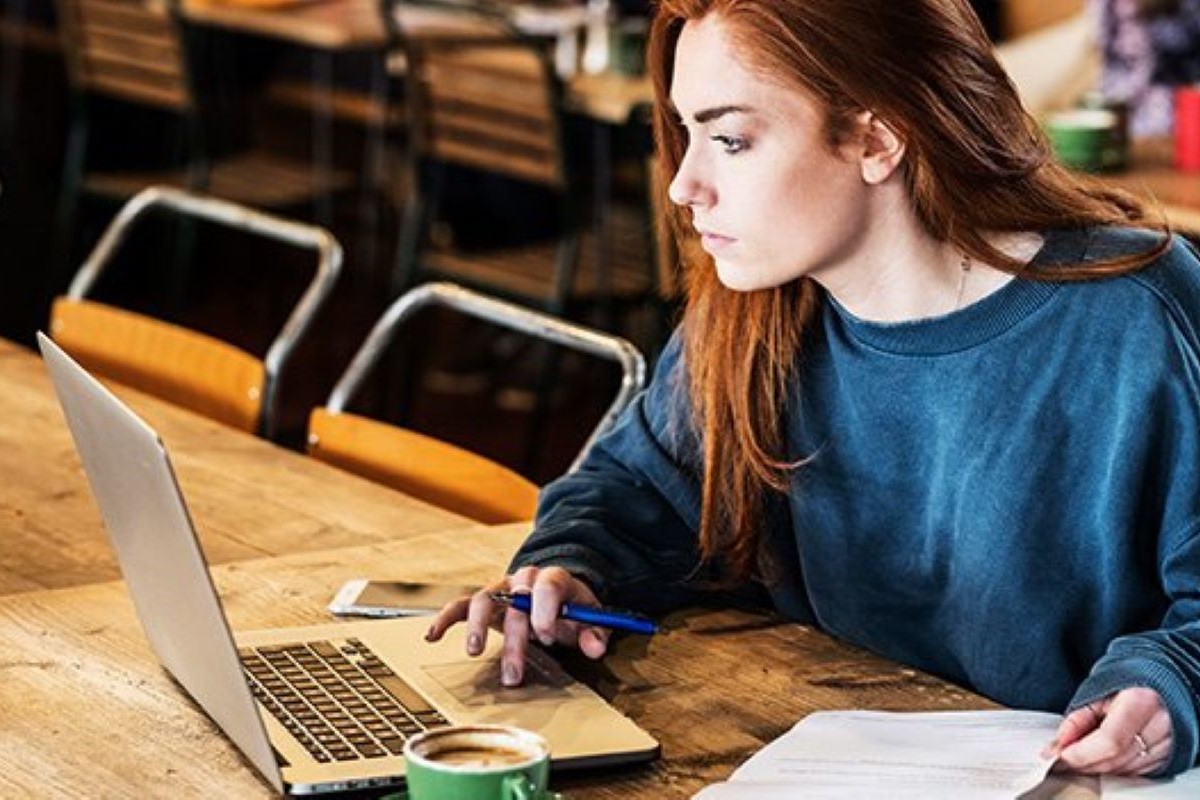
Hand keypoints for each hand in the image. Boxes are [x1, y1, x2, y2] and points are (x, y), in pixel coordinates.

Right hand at [425, 565, 609, 686]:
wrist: (556, 594)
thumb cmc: (573, 609)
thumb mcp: (592, 619)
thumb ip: (595, 633)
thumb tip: (595, 647)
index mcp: (553, 579)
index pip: (548, 586)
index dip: (546, 610)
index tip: (547, 636)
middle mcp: (524, 580)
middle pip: (516, 602)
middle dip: (515, 639)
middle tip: (514, 673)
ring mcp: (501, 589)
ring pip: (483, 600)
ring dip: (478, 626)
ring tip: (474, 652)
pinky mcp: (485, 602)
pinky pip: (460, 605)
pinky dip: (445, 618)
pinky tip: (432, 635)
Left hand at [1043, 688, 1171, 775]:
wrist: (1158, 688)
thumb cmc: (1126, 688)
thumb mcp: (1097, 694)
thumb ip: (1078, 719)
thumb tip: (1060, 744)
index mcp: (1141, 702)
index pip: (1109, 740)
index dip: (1081, 753)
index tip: (1058, 757)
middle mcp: (1160, 726)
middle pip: (1115, 759)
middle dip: (1082, 763)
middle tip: (1060, 761)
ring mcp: (1167, 745)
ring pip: (1123, 770)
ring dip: (1096, 768)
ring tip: (1078, 758)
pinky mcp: (1168, 759)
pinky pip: (1134, 773)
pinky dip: (1113, 770)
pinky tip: (1100, 759)